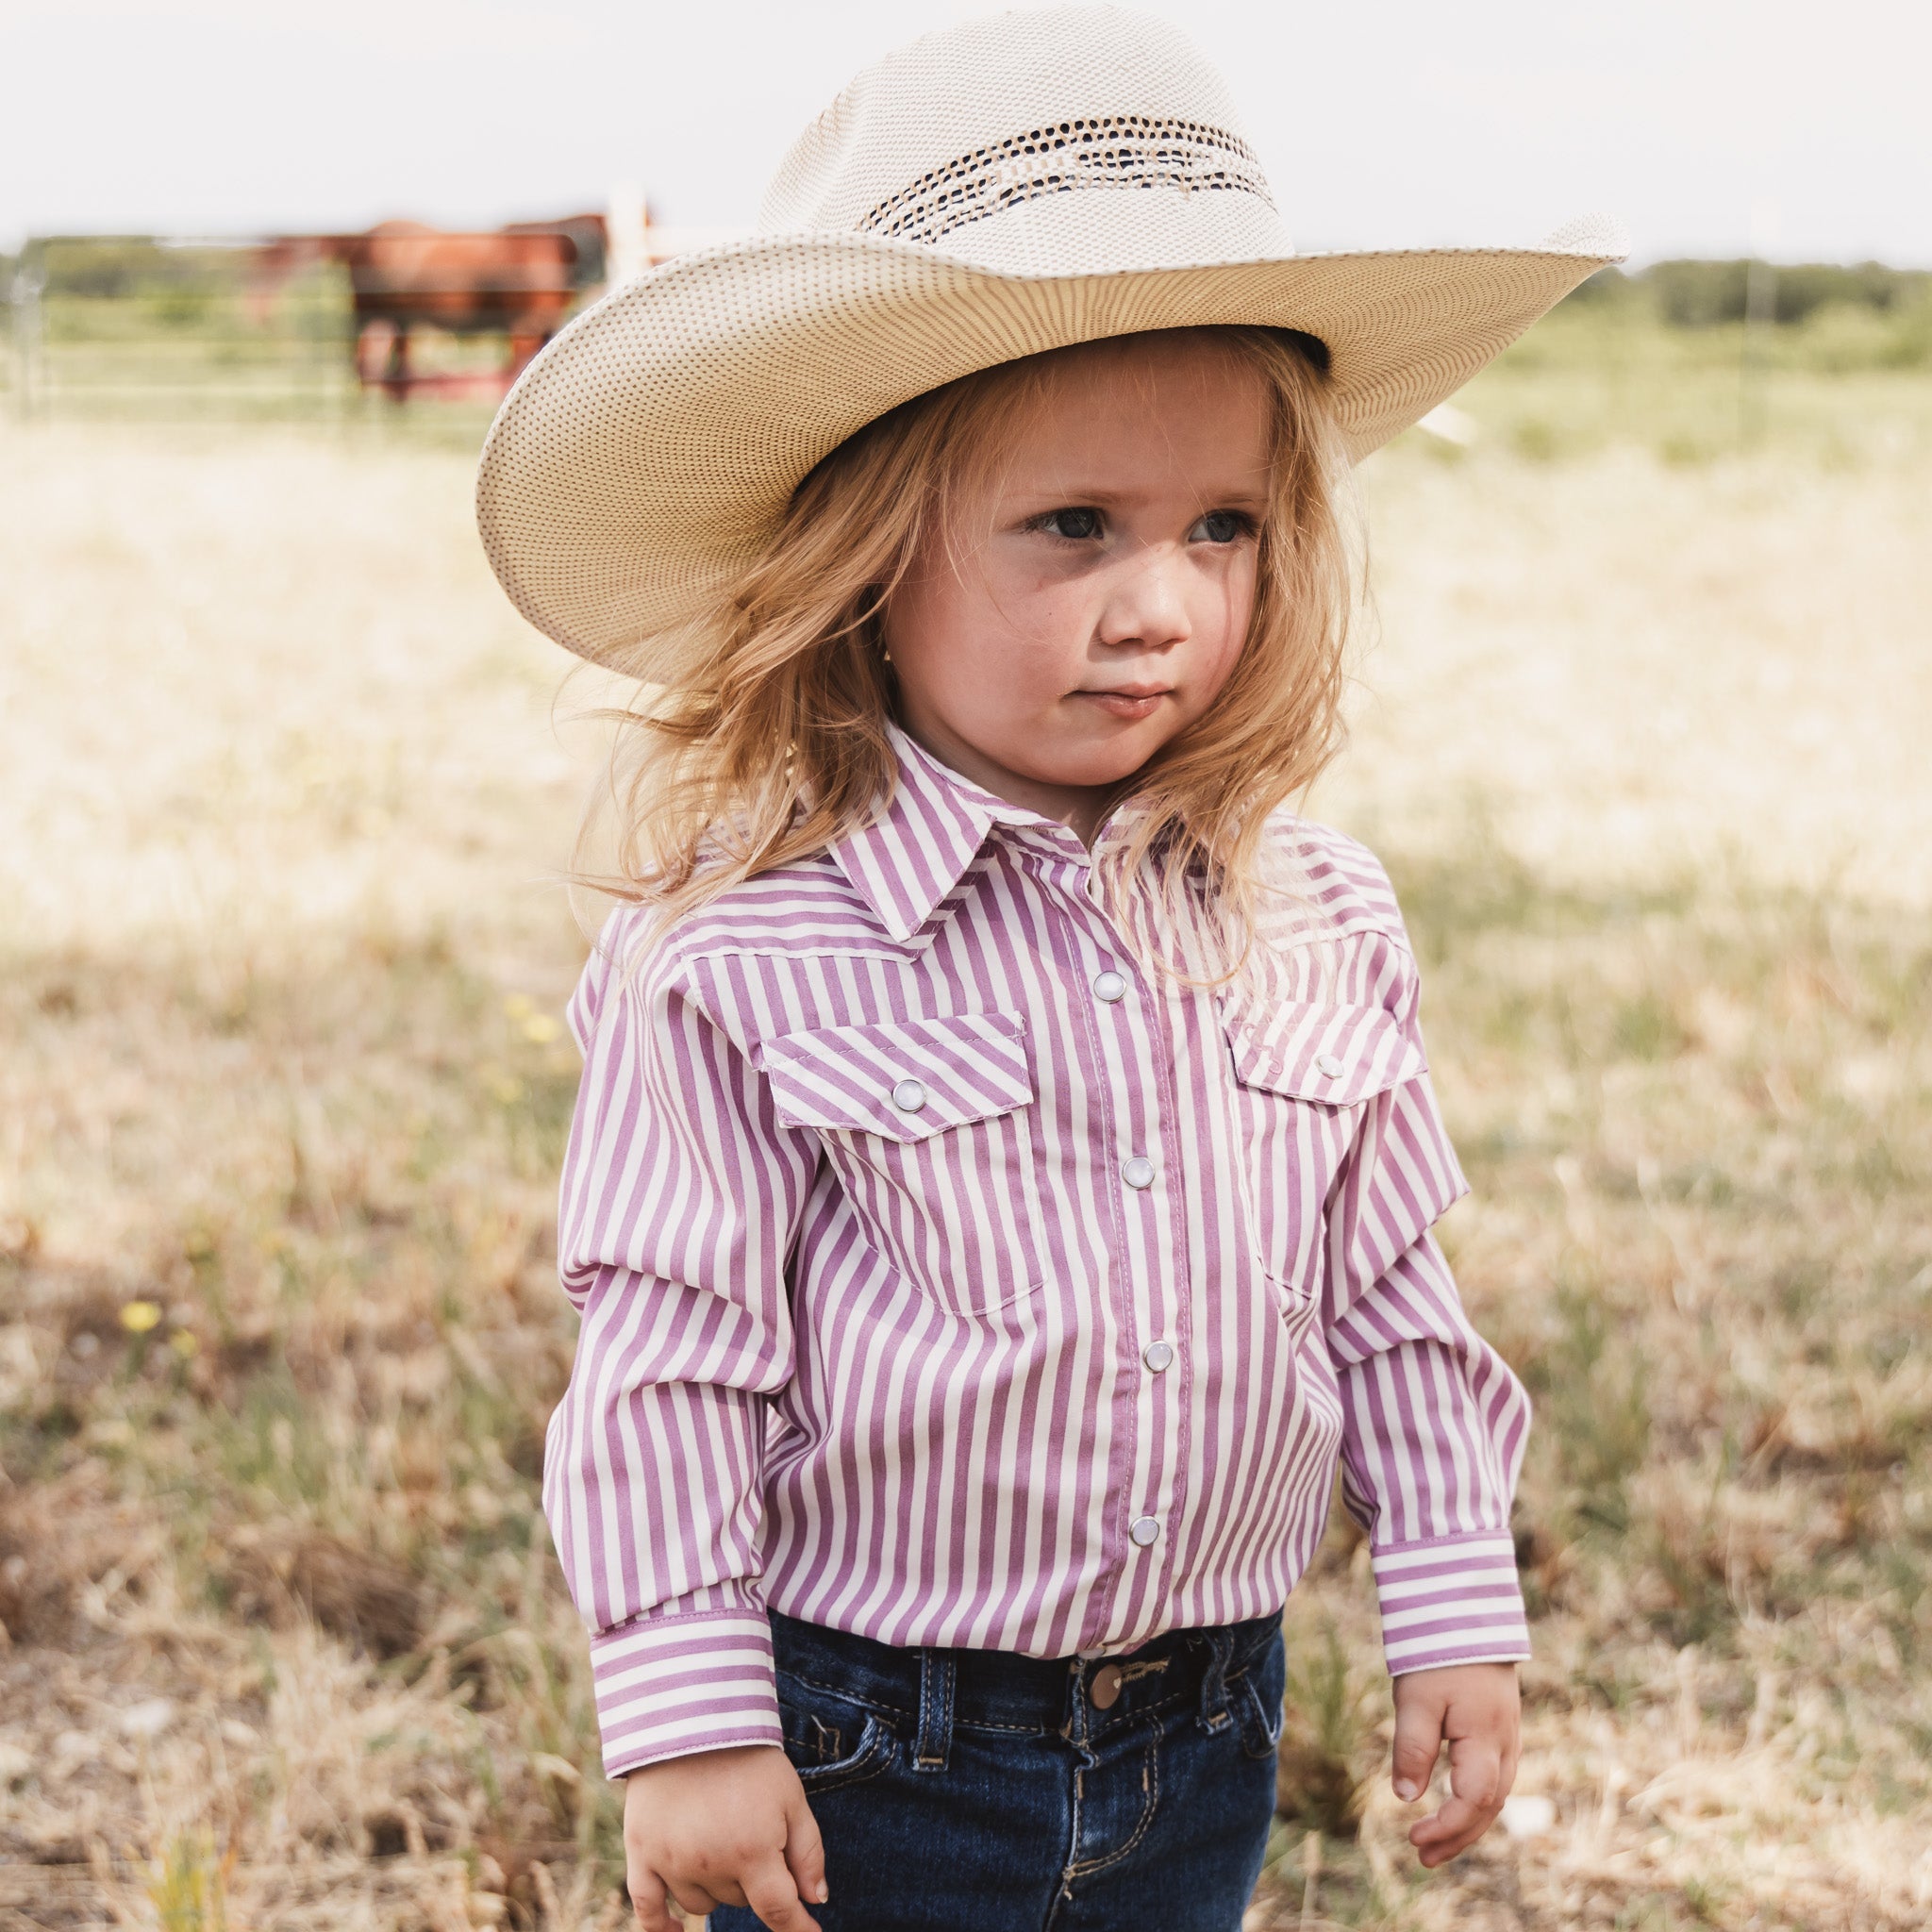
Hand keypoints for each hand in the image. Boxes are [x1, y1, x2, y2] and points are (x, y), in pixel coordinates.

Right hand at [623, 1743, 826, 1930]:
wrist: (689, 1717)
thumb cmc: (748, 1756)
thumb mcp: (791, 1795)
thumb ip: (808, 1851)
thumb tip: (816, 1900)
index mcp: (753, 1851)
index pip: (779, 1910)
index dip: (798, 1927)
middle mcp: (711, 1865)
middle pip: (740, 1900)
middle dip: (754, 1878)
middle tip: (751, 1828)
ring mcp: (672, 1863)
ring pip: (701, 1903)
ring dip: (716, 1886)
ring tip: (718, 1836)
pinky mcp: (641, 1854)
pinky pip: (647, 1909)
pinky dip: (661, 1926)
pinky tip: (675, 1930)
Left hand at [1389, 1662, 1520, 1866]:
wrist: (1470, 1611)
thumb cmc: (1440, 1653)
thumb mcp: (1416, 1699)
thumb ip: (1413, 1748)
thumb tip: (1406, 1797)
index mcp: (1486, 1739)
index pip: (1472, 1801)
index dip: (1445, 1826)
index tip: (1412, 1836)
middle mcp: (1505, 1744)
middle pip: (1488, 1807)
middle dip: (1456, 1837)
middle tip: (1422, 1857)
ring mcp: (1508, 1736)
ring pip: (1495, 1795)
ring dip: (1467, 1823)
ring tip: (1434, 1844)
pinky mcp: (1501, 1727)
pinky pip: (1495, 1777)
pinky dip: (1475, 1802)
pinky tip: (1455, 1807)